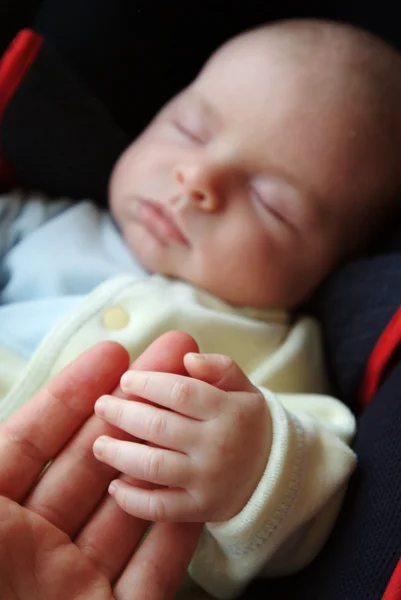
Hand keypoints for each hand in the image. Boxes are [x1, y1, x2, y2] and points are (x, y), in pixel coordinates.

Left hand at [0, 332, 201, 599]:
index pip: (30, 442)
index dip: (71, 395)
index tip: (112, 353)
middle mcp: (27, 553)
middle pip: (88, 464)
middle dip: (130, 408)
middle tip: (169, 358)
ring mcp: (71, 592)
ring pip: (124, 512)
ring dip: (159, 458)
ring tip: (194, 407)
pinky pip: (151, 578)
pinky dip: (175, 534)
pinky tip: (198, 491)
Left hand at [93, 353, 272, 522]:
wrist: (274, 475)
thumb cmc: (247, 424)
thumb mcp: (245, 389)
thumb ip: (221, 368)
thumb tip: (188, 359)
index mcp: (229, 411)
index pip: (181, 392)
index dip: (148, 384)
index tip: (126, 380)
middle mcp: (218, 445)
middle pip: (160, 426)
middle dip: (124, 414)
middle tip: (102, 406)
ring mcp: (209, 480)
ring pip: (155, 466)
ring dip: (120, 454)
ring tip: (99, 445)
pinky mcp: (201, 509)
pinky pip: (161, 508)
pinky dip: (134, 501)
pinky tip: (115, 488)